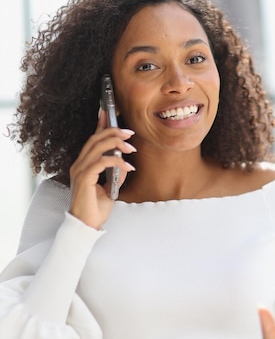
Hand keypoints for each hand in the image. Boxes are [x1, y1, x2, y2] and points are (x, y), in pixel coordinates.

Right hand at [69, 109, 135, 228]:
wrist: (87, 226)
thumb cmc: (96, 209)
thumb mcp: (110, 188)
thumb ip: (115, 174)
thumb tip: (126, 163)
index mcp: (83, 165)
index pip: (92, 140)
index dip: (101, 125)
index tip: (110, 113)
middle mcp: (79, 164)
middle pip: (95, 139)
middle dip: (113, 131)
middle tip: (130, 132)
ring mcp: (79, 170)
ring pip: (97, 147)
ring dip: (116, 143)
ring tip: (131, 147)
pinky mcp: (84, 178)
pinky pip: (101, 162)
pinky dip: (116, 161)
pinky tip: (128, 166)